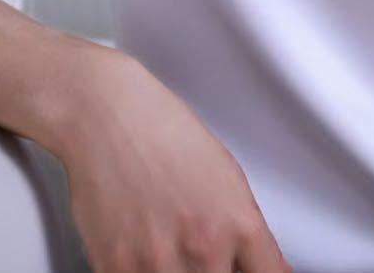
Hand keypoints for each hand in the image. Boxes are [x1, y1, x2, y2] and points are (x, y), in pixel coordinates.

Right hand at [58, 49, 292, 272]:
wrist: (107, 116)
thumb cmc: (165, 133)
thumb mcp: (226, 176)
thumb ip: (244, 232)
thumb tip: (267, 268)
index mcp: (238, 222)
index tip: (246, 269)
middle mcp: (204, 248)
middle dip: (215, 269)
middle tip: (198, 248)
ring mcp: (159, 264)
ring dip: (177, 271)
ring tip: (168, 243)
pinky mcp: (117, 270)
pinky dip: (144, 271)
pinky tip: (143, 249)